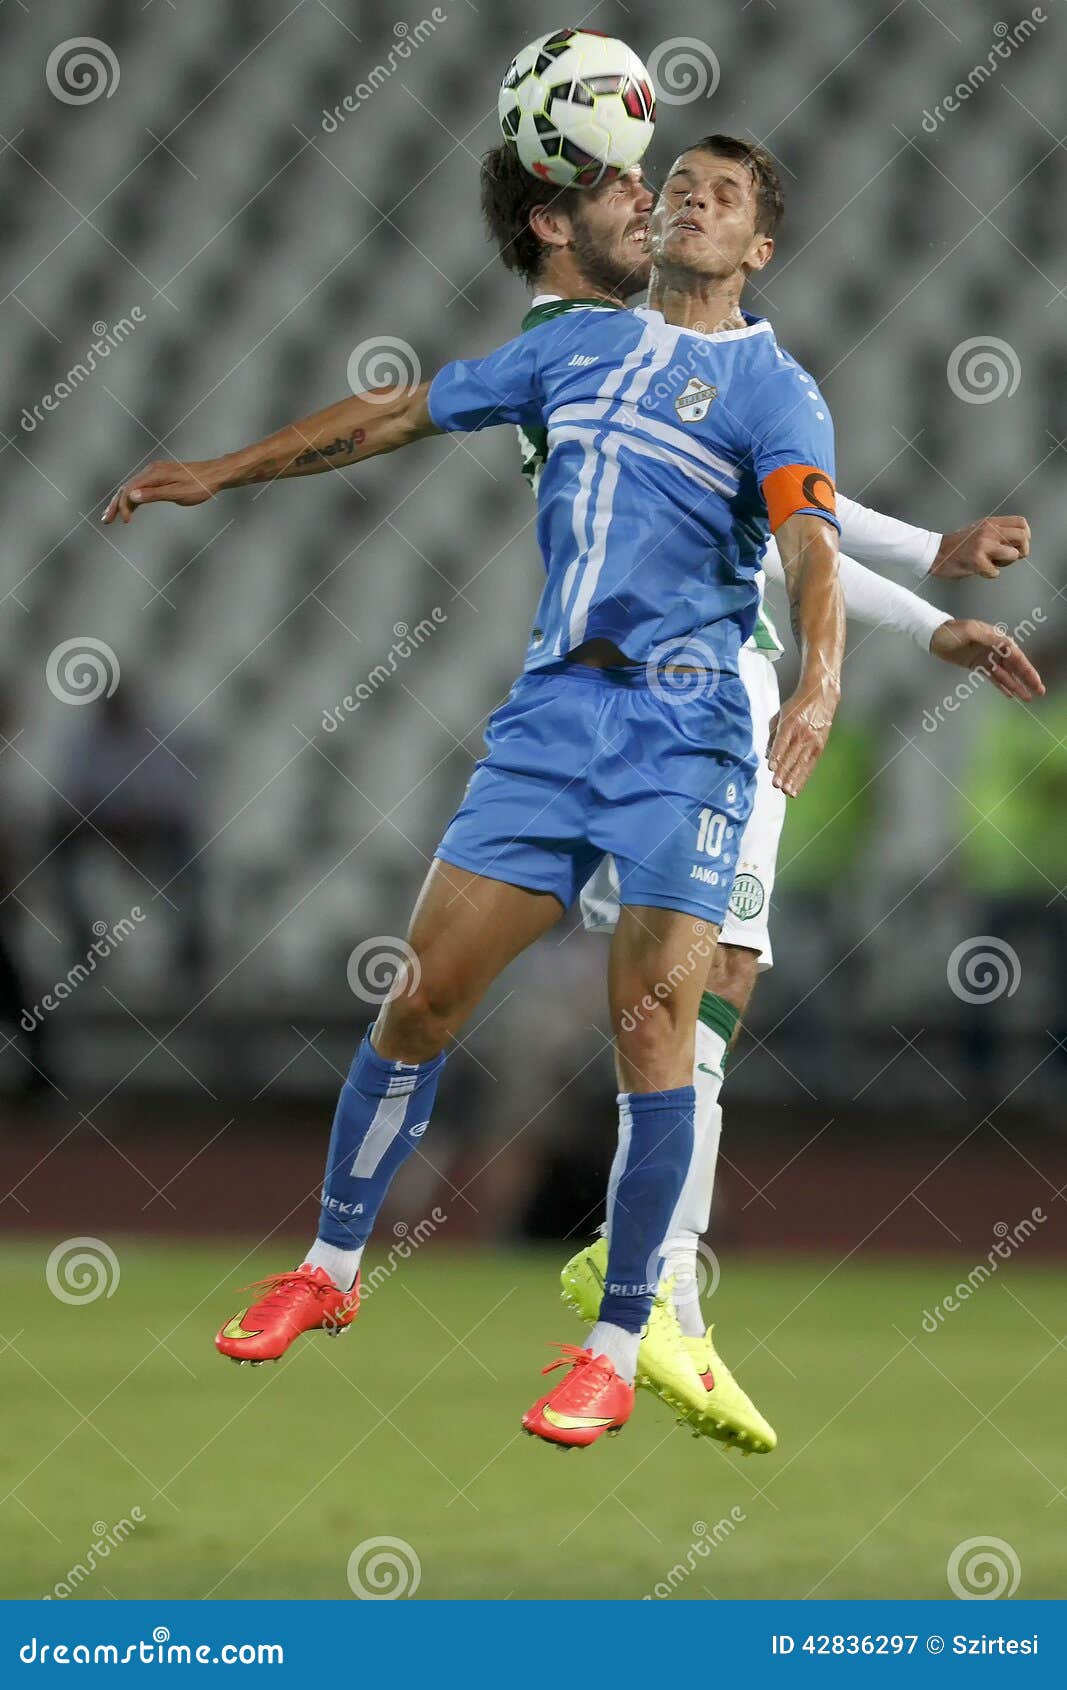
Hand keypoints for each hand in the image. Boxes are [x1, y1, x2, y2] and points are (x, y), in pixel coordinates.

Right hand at [102, 459, 223, 523]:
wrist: (215, 474)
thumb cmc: (200, 486)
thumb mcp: (178, 493)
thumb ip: (155, 495)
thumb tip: (132, 495)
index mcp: (154, 474)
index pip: (130, 489)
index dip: (123, 506)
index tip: (125, 522)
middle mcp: (152, 470)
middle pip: (126, 487)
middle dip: (115, 505)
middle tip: (105, 521)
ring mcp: (155, 472)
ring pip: (132, 487)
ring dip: (122, 502)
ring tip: (112, 517)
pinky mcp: (160, 476)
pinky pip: (141, 486)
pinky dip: (134, 498)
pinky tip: (131, 508)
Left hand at [767, 673, 839, 796]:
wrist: (820, 695)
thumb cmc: (796, 705)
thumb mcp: (780, 714)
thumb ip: (772, 734)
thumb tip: (766, 754)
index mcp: (790, 723)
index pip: (782, 742)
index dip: (776, 756)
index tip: (770, 768)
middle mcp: (802, 732)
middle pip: (792, 755)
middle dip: (784, 772)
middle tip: (777, 785)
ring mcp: (813, 740)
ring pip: (802, 763)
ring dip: (794, 778)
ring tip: (787, 791)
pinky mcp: (820, 745)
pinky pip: (811, 764)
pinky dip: (803, 776)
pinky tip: (797, 786)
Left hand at [929, 617, 1044, 700]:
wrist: (934, 635)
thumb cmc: (952, 631)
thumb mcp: (970, 631)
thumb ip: (988, 638)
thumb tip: (1006, 644)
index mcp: (996, 638)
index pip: (1015, 656)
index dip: (1026, 669)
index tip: (1035, 680)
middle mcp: (995, 648)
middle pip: (1015, 666)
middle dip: (1028, 679)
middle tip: (1040, 691)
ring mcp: (986, 657)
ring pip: (1005, 674)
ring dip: (1017, 685)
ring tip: (1028, 698)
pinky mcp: (977, 665)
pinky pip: (993, 678)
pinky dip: (1002, 686)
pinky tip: (1011, 695)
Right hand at [930, 515, 1029, 579]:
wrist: (935, 552)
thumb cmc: (959, 545)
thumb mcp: (979, 530)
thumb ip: (998, 532)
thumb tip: (1019, 543)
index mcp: (991, 523)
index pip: (1021, 523)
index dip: (1025, 536)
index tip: (1017, 546)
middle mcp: (989, 531)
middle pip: (1022, 538)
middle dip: (1022, 551)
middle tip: (1010, 558)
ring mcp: (982, 545)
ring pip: (1013, 555)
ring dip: (1006, 563)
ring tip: (993, 563)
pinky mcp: (976, 560)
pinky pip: (995, 572)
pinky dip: (990, 574)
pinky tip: (979, 570)